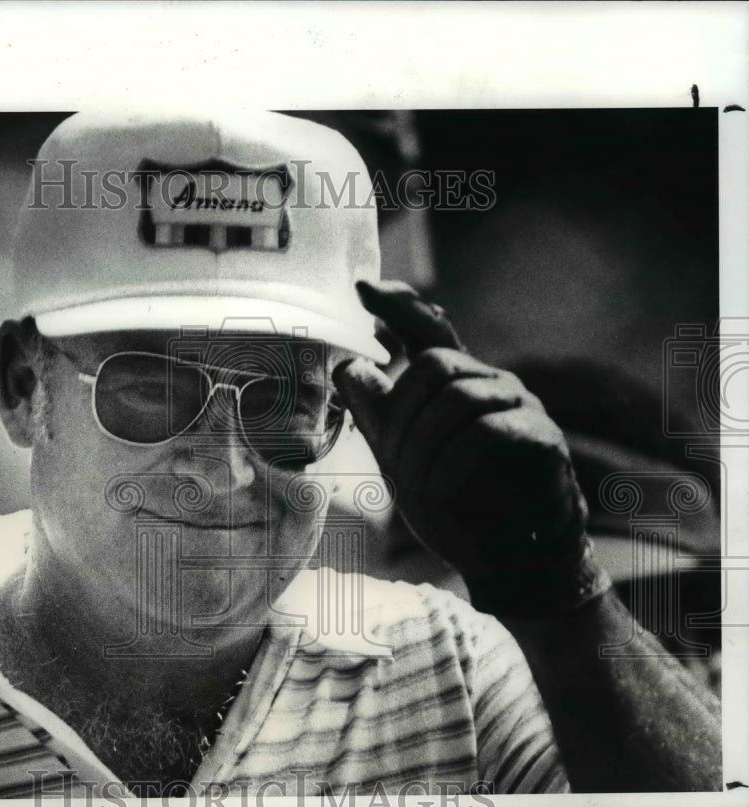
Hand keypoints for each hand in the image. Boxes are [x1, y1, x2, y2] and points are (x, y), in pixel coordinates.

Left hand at [334, 281, 587, 581]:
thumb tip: (348, 367)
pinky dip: (452, 463)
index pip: (428, 327)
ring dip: (423, 445)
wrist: (507, 558)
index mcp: (457, 383)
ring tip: (416, 487)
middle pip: (434, 363)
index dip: (397, 304)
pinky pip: (488, 431)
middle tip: (393, 464)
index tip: (362, 287)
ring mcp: (520, 405)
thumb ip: (379, 414)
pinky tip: (439, 490)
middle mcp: (490, 382)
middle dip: (401, 416)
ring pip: (458, 395)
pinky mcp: (541, 437)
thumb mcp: (402, 458)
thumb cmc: (456, 503)